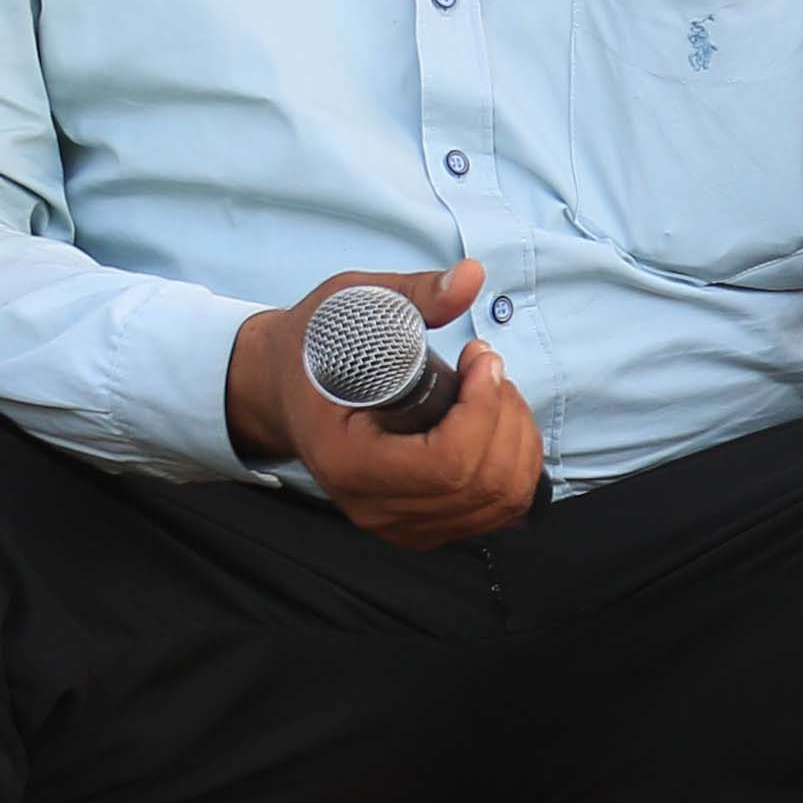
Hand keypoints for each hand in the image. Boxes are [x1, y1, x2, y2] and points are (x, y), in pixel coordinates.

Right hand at [224, 260, 548, 547]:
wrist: (284, 389)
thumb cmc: (317, 345)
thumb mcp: (355, 303)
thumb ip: (416, 293)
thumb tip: (470, 276)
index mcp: (347, 461)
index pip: (447, 464)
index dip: (485, 409)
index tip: (481, 357)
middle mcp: (373, 505)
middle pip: (483, 484)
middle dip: (506, 416)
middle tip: (489, 369)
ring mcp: (400, 524)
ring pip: (500, 501)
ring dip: (518, 438)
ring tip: (494, 391)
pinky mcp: (424, 526)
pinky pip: (498, 512)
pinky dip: (517, 465)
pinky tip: (497, 423)